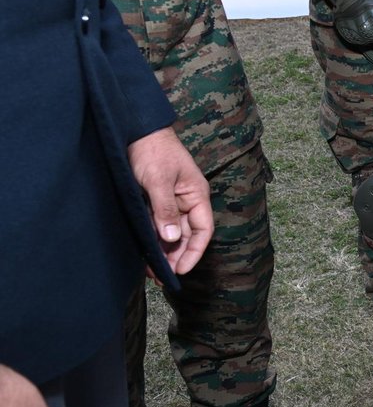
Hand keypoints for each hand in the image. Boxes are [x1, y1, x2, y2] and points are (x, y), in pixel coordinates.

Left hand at [127, 128, 211, 274]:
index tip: (182, 269)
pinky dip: (153, 239)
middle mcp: (186, 201)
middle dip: (177, 256)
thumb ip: (165, 210)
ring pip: (170, 233)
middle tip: (163, 276)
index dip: (195, 252)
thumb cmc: (153, 150)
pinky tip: (146, 252)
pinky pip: (157, 225)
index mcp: (196, 195)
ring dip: (164, 251)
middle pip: (186, 235)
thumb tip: (171, 239)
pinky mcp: (154, 201)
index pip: (203, 230)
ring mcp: (170, 202)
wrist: (135, 130)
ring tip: (153, 271)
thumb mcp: (159, 180)